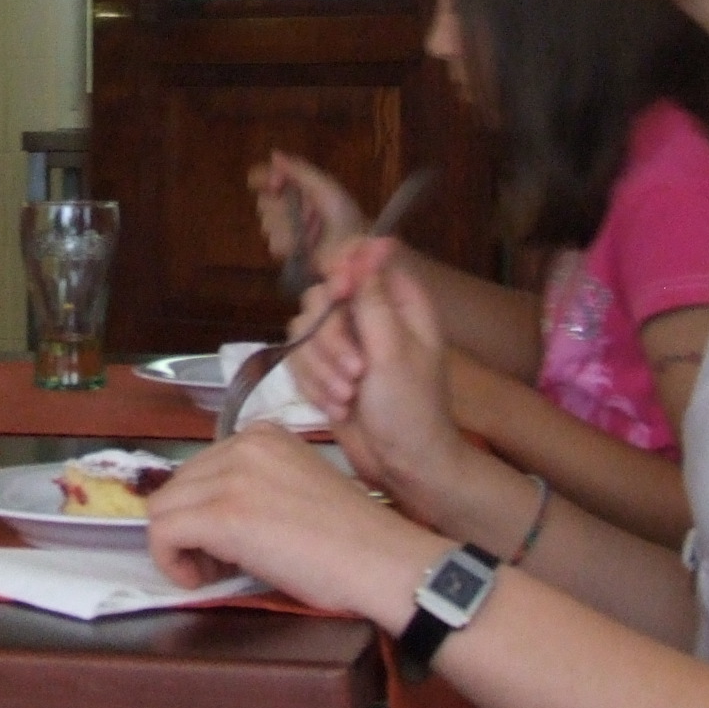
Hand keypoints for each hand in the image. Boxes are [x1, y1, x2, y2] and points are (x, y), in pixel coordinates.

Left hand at [146, 425, 434, 623]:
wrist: (379, 559)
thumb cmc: (350, 538)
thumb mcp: (296, 487)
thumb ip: (254, 486)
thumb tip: (210, 515)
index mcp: (263, 436)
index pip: (200, 468)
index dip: (204, 509)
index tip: (227, 542)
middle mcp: (242, 445)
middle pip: (177, 486)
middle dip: (188, 527)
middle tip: (219, 563)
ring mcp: (231, 477)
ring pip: (163, 508)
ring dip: (179, 545)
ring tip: (213, 571)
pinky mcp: (222, 515)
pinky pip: (162, 533)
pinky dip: (169, 561)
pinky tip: (198, 579)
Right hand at [246, 153, 362, 270]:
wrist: (354, 249)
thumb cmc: (344, 215)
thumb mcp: (324, 187)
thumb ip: (299, 170)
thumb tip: (274, 154)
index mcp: (299, 188)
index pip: (269, 178)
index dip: (265, 178)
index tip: (275, 183)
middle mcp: (289, 208)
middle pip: (263, 202)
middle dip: (279, 207)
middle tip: (302, 211)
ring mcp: (288, 231)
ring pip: (266, 224)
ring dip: (286, 227)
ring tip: (307, 230)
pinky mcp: (288, 253)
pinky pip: (273, 245)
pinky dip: (288, 243)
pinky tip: (301, 244)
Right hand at [293, 240, 479, 521]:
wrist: (403, 465)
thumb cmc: (410, 409)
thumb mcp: (393, 351)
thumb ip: (371, 298)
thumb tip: (370, 242)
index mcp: (401, 302)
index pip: (362, 258)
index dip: (342, 271)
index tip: (338, 292)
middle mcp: (371, 316)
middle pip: (323, 296)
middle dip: (330, 338)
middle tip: (355, 371)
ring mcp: (346, 343)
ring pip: (305, 330)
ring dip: (320, 368)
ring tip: (347, 396)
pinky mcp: (325, 369)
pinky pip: (298, 359)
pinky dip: (312, 384)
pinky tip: (336, 407)